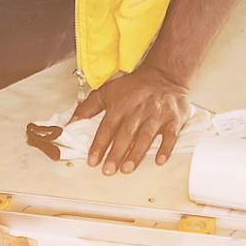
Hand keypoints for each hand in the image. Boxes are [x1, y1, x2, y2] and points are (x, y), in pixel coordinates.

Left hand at [71, 66, 192, 174]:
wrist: (165, 75)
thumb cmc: (135, 87)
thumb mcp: (108, 91)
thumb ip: (88, 107)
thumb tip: (71, 122)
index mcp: (121, 104)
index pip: (107, 127)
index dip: (99, 144)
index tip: (92, 161)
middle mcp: (138, 110)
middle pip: (126, 134)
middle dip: (116, 153)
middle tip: (108, 170)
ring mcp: (157, 114)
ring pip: (146, 136)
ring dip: (136, 154)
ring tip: (127, 169)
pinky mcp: (174, 118)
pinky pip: (171, 135)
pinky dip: (166, 148)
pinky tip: (159, 161)